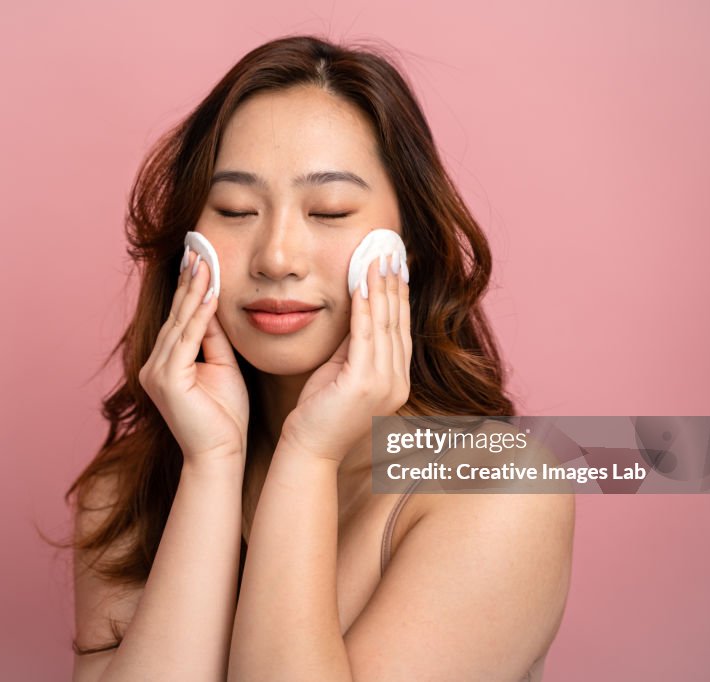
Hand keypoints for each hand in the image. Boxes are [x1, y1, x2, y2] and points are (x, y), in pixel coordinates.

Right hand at [139, 249, 248, 465]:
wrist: (221, 456)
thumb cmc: (226, 418)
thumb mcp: (223, 367)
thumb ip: (214, 337)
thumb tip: (215, 303)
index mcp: (166, 362)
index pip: (181, 316)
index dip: (191, 286)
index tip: (201, 256)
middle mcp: (154, 364)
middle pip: (177, 313)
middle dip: (189, 279)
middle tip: (198, 244)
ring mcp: (156, 372)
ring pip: (180, 322)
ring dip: (194, 290)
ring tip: (205, 260)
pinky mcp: (166, 379)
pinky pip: (186, 340)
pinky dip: (200, 316)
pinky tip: (210, 294)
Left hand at [281, 251, 411, 462]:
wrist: (309, 449)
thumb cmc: (319, 412)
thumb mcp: (341, 372)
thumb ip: (353, 346)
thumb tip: (356, 310)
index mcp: (396, 380)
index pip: (400, 328)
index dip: (398, 295)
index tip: (395, 265)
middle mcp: (397, 382)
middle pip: (397, 322)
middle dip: (394, 283)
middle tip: (391, 250)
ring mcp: (384, 384)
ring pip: (385, 325)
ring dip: (381, 287)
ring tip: (378, 258)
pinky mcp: (364, 384)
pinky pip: (365, 336)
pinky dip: (364, 307)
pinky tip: (361, 284)